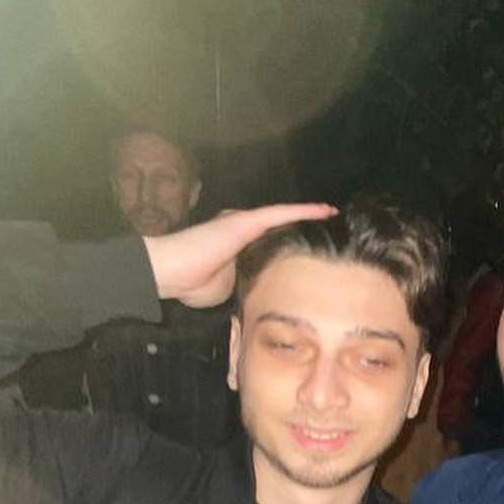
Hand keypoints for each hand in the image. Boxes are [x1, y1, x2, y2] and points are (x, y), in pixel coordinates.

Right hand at [144, 204, 336, 307]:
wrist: (169, 271)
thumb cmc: (191, 284)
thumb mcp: (226, 289)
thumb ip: (243, 284)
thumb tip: (259, 293)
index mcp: (238, 246)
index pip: (270, 241)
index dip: (291, 241)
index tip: (312, 247)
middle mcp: (242, 228)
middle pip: (279, 226)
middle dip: (303, 226)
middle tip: (332, 227)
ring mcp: (243, 222)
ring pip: (284, 216)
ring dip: (308, 215)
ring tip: (333, 214)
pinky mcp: (246, 221)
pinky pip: (281, 213)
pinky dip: (303, 211)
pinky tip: (326, 210)